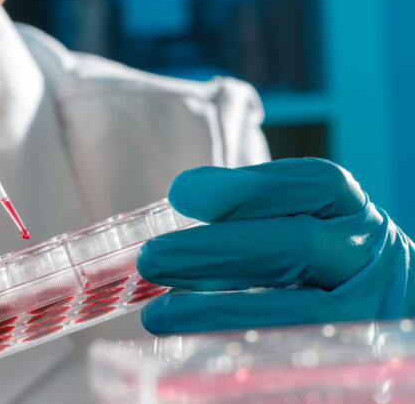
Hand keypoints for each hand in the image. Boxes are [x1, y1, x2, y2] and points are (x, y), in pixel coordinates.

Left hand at [137, 158, 414, 333]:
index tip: (181, 193)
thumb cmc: (319, 252)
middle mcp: (367, 253)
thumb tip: (185, 194)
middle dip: (218, 248)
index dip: (246, 187)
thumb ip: (249, 203)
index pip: (314, 184)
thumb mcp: (300, 214)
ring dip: (216, 308)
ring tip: (157, 312)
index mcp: (350, 207)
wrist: (382, 301)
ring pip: (295, 308)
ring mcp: (368, 307)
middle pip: (299, 244)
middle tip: (153, 257)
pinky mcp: (352, 350)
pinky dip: (234, 340)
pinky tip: (189, 337)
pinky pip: (289, 348)